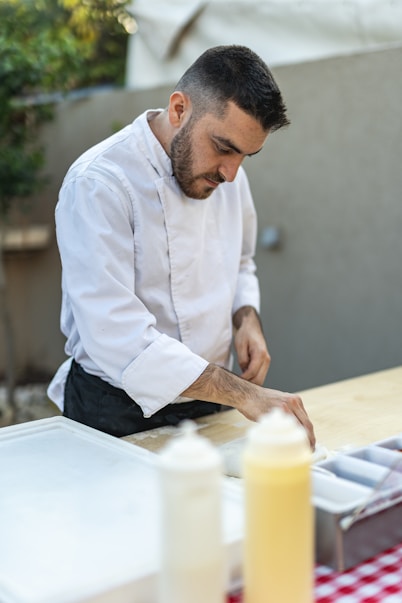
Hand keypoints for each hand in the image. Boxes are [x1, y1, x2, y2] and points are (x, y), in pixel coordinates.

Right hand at [182, 363, 315, 449]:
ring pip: (299, 429)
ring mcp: (285, 408)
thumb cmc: (259, 401)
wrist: (246, 394)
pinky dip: (289, 439)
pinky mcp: (275, 414)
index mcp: (295, 400)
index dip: (310, 435)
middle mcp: (293, 403)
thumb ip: (289, 413)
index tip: (309, 443)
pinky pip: (286, 430)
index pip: (307, 421)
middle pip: (307, 425)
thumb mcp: (279, 402)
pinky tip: (288, 446)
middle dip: (309, 440)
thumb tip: (294, 430)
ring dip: (301, 441)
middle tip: (308, 450)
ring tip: (300, 451)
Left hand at [233, 306, 270, 384]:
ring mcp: (266, 362)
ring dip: (251, 383)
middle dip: (248, 384)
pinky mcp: (264, 364)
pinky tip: (243, 379)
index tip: (235, 382)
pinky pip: (259, 375)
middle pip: (259, 379)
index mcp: (260, 354)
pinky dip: (252, 379)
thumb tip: (244, 371)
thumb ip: (242, 359)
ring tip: (239, 383)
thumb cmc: (245, 334)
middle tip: (236, 386)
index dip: (244, 379)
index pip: (252, 372)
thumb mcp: (240, 345)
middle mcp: (266, 359)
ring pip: (260, 380)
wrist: (252, 327)